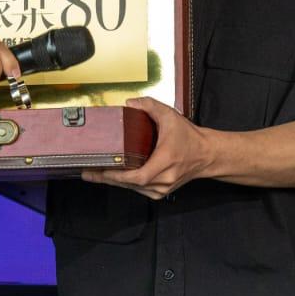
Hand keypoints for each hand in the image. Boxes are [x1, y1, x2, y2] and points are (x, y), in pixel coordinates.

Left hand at [81, 97, 210, 199]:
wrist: (207, 154)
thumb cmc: (189, 138)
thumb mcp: (170, 116)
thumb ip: (150, 106)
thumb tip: (130, 103)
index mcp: (166, 161)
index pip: (138, 176)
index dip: (118, 176)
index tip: (102, 170)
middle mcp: (164, 178)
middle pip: (130, 184)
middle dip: (107, 178)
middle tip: (87, 172)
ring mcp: (163, 188)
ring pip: (133, 189)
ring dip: (114, 182)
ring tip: (94, 174)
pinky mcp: (161, 191)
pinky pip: (138, 190)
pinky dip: (125, 184)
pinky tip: (111, 177)